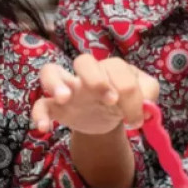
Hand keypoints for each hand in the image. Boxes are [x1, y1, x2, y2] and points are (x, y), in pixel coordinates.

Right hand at [32, 55, 158, 134]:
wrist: (105, 120)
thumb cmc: (123, 102)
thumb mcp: (143, 98)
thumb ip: (149, 97)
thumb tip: (147, 107)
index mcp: (111, 70)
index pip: (118, 69)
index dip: (128, 91)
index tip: (134, 117)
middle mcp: (87, 75)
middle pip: (84, 61)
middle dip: (96, 79)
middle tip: (109, 101)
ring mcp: (68, 88)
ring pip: (51, 71)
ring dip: (56, 82)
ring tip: (64, 98)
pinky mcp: (55, 106)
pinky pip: (40, 104)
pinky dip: (39, 113)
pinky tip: (44, 127)